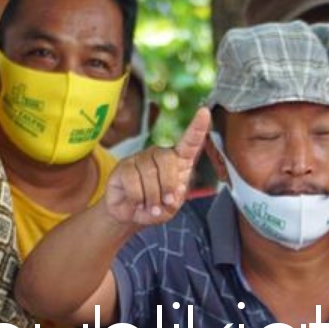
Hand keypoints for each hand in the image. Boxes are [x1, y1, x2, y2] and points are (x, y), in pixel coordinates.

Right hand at [102, 107, 209, 227]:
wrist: (129, 215)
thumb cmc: (154, 207)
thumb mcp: (170, 209)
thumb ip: (175, 199)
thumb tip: (175, 187)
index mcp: (178, 162)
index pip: (189, 142)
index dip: (197, 128)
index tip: (204, 112)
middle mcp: (160, 155)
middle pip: (167, 160)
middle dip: (167, 185)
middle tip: (165, 203)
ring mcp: (140, 158)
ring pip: (149, 173)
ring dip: (151, 197)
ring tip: (150, 206)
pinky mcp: (124, 166)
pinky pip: (132, 180)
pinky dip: (137, 197)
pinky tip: (136, 202)